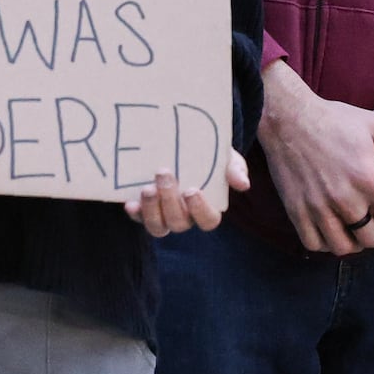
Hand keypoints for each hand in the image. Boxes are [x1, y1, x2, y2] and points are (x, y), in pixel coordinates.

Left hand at [124, 149, 249, 235]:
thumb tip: (243, 185)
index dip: (200, 210)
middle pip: (179, 222)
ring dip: (152, 210)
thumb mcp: (228, 158)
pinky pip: (139, 219)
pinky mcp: (145, 210)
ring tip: (148, 188)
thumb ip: (236, 170)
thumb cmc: (212, 156)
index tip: (192, 190)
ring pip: (159, 227)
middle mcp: (185, 217)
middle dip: (170, 201)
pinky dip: (135, 213)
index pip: (208, 221)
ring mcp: (164, 216)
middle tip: (164, 173)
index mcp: (207, 209)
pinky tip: (130, 202)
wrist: (189, 145)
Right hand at [258, 63, 373, 255]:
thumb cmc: (336, 119)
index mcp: (368, 177)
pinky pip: (315, 243)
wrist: (289, 117)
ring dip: (357, 243)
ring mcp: (318, 207)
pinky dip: (327, 242)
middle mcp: (344, 198)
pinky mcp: (297, 211)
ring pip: (344, 247)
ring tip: (360, 228)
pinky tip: (334, 228)